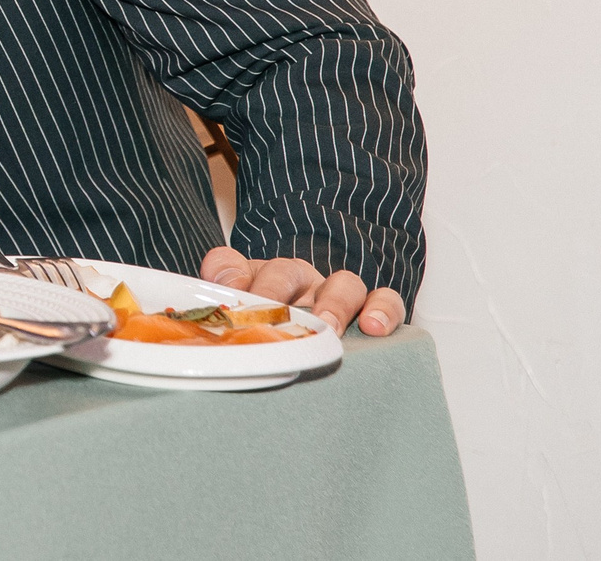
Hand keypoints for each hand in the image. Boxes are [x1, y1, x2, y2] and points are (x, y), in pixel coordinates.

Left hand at [200, 247, 403, 335]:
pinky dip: (383, 310)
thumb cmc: (275, 330)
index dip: (230, 274)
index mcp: (257, 279)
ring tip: (329, 327)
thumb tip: (214, 282)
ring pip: (342, 283)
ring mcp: (336, 294)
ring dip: (333, 304)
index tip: (227, 293)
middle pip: (287, 271)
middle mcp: (299, 281)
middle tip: (271, 313)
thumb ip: (222, 295)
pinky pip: (386, 301)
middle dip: (277, 290)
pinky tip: (373, 327)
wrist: (318, 337)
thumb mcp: (242, 314)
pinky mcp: (373, 310)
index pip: (235, 264)